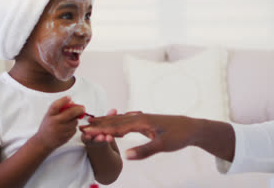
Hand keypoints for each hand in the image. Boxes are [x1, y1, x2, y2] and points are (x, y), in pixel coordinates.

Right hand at [34, 96, 84, 150]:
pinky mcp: (65, 137)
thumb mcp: (49, 116)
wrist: (43, 142)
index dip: (63, 100)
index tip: (69, 97)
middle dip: (79, 109)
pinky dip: (73, 127)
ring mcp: (60, 131)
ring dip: (75, 120)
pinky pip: (74, 129)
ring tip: (68, 121)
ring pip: (75, 122)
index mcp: (49, 116)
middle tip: (82, 108)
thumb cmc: (47, 126)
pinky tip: (67, 129)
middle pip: (71, 113)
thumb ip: (59, 108)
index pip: (56, 106)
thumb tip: (72, 102)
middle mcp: (54, 123)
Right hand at [80, 112, 196, 159]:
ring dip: (106, 121)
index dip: (101, 130)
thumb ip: (144, 150)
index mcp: (142, 122)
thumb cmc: (179, 136)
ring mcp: (143, 119)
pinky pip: (127, 121)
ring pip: (120, 120)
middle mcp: (140, 118)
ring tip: (92, 122)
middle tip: (82, 126)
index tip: (87, 132)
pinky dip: (116, 122)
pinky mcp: (146, 122)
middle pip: (115, 121)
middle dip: (99, 123)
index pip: (117, 127)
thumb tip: (126, 155)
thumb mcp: (163, 145)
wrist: (192, 127)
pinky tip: (113, 123)